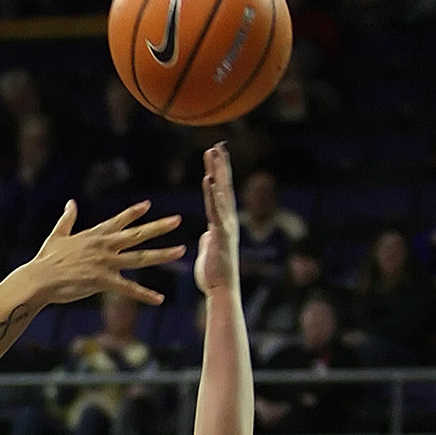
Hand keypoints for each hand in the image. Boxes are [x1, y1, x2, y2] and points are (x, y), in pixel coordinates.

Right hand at [25, 199, 183, 308]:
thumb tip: (70, 203)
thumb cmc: (46, 259)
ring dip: (162, 255)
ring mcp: (105, 262)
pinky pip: (128, 288)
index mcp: (94, 235)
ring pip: (140, 257)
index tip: (148, 205)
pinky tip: (159, 299)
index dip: (133, 213)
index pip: (118, 221)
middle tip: (177, 220)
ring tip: (181, 250)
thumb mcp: (58, 235)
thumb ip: (67, 219)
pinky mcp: (103, 280)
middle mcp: (104, 245)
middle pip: (137, 234)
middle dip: (159, 227)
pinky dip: (144, 295)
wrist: (40, 278)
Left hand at [194, 145, 239, 297]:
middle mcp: (227, 220)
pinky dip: (212, 195)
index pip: (221, 192)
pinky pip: (215, 211)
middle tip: (216, 145)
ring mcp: (225, 226)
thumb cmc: (213, 272)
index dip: (219, 173)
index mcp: (223, 221)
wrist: (220, 289)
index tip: (216, 154)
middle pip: (224, 187)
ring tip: (213, 154)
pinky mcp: (220, 234)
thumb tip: (208, 232)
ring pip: (221, 194)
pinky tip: (208, 180)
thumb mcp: (210, 248)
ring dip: (217, 173)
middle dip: (220, 165)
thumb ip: (210, 236)